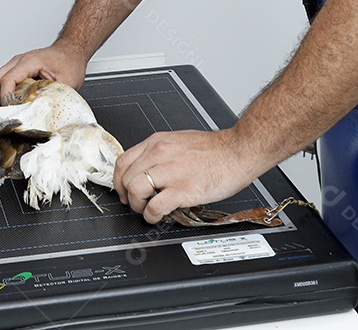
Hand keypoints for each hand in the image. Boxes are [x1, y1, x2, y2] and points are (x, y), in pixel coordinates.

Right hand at [0, 43, 87, 105]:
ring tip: (2, 111)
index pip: (8, 80)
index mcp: (31, 61)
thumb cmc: (70, 63)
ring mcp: (15, 64)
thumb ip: (52, 96)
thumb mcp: (67, 82)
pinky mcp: (15, 69)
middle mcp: (19, 61)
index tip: (10, 112)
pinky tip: (7, 103)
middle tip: (1, 115)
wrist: (71, 51)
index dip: (5, 98)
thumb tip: (42, 113)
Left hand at [113, 129, 252, 224]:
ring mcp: (170, 172)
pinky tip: (158, 216)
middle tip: (136, 204)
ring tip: (146, 210)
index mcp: (158, 142)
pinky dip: (151, 215)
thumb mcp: (179, 141)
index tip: (123, 190)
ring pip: (135, 191)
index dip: (119, 181)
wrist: (238, 151)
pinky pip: (154, 207)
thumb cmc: (215, 150)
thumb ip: (160, 153)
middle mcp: (159, 154)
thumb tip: (148, 169)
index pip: (123, 162)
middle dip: (128, 196)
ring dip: (137, 206)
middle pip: (127, 178)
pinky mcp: (182, 189)